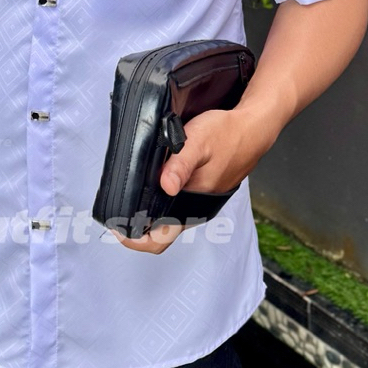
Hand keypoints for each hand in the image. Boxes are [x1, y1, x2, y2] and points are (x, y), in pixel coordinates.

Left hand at [115, 105, 276, 255]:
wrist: (253, 128)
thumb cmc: (226, 134)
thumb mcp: (198, 142)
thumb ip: (180, 164)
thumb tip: (166, 185)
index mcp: (192, 204)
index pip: (159, 239)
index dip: (134, 240)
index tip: (115, 225)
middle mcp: (195, 208)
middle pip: (159, 230)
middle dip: (135, 223)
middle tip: (115, 206)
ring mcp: (199, 200)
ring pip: (167, 215)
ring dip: (147, 209)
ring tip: (129, 191)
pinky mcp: (201, 189)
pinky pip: (176, 200)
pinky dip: (160, 196)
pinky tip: (152, 179)